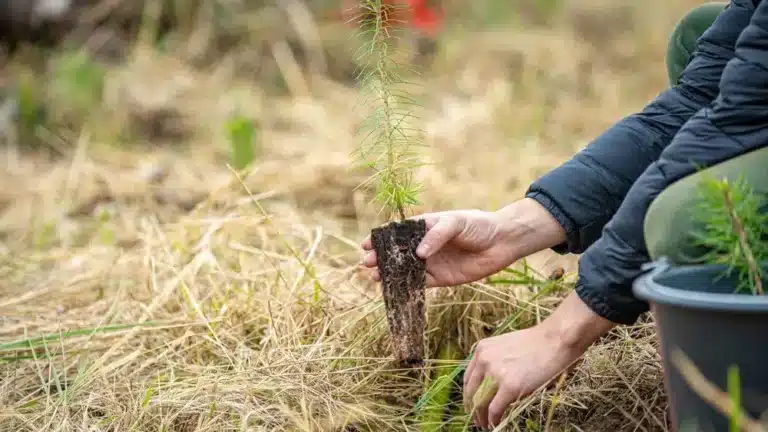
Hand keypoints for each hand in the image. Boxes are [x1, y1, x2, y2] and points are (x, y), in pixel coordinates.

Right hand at [362, 209, 511, 286]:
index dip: (381, 238)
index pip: (397, 232)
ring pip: (405, 270)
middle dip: (381, 257)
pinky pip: (420, 284)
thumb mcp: (456, 222)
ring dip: (390, 273)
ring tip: (375, 277)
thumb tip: (419, 254)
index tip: (366, 244)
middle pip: (397, 253)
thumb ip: (436, 235)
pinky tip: (395, 289)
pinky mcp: (441, 278)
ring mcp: (432, 262)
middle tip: (367, 263)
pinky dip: (407, 286)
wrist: (502, 242)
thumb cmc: (478, 225)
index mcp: (424, 226)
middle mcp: (425, 245)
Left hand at [463, 291, 615, 428]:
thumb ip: (495, 361)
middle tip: (477, 419)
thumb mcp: (506, 346)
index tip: (472, 404)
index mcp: (482, 350)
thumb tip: (491, 383)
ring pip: (480, 402)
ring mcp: (496, 373)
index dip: (469, 395)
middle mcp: (484, 360)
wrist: (555, 340)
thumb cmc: (536, 343)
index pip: (468, 378)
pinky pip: (494, 409)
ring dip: (481, 417)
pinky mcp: (510, 387)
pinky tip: (495, 424)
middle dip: (472, 409)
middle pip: (471, 392)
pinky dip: (493, 420)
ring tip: (485, 425)